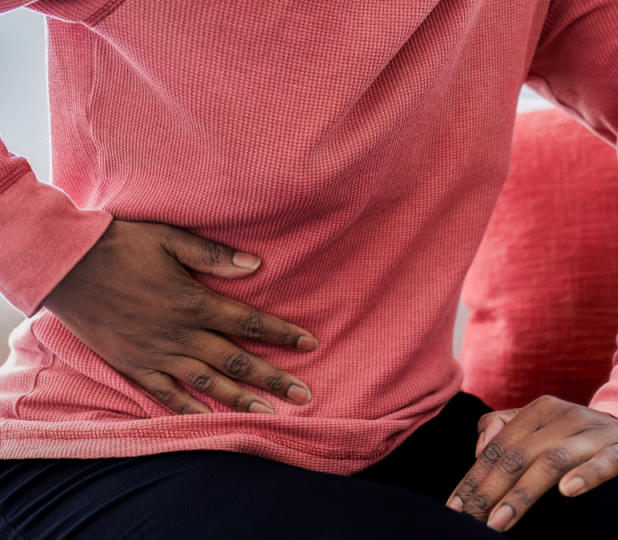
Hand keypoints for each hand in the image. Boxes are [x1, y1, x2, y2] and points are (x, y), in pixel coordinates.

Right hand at [43, 220, 317, 414]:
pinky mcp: (134, 365)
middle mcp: (180, 334)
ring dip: (241, 399)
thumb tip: (256, 266)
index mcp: (194, 302)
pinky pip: (165, 394)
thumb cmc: (122, 246)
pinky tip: (211, 420)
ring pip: (207, 383)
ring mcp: (156, 354)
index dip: (282, 334)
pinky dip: (189, 409)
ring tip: (270, 412)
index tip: (310, 344)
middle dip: (273, 378)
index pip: (249, 322)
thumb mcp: (170, 240)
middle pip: (236, 361)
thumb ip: (214, 256)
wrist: (66, 266)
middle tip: (303, 394)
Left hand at [445, 395, 617, 532]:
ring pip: (553, 460)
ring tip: (500, 521)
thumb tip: (479, 449)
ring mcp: (597, 433)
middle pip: (519, 454)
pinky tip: (566, 492)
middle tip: (472, 520)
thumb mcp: (541, 430)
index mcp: (541, 409)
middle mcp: (567, 416)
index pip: (499, 446)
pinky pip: (605, 463)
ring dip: (523, 493)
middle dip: (490, 490)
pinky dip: (586, 476)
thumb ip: (505, 431)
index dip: (474, 477)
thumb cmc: (578, 440)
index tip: (455, 508)